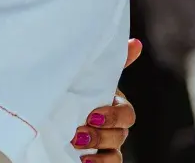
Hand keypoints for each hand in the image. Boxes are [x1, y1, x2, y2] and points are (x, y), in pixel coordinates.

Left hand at [71, 39, 140, 161]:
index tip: (92, 115)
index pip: (126, 114)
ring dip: (97, 148)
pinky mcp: (101, 158)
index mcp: (115, 105)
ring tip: (75, 143)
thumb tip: (136, 43)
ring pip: (115, 150)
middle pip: (121, 134)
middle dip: (100, 134)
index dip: (112, 116)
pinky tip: (84, 161)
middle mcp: (115, 126)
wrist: (58, 107)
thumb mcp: (90, 75)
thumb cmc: (78, 88)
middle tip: (78, 131)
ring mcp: (109, 143)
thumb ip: (112, 62)